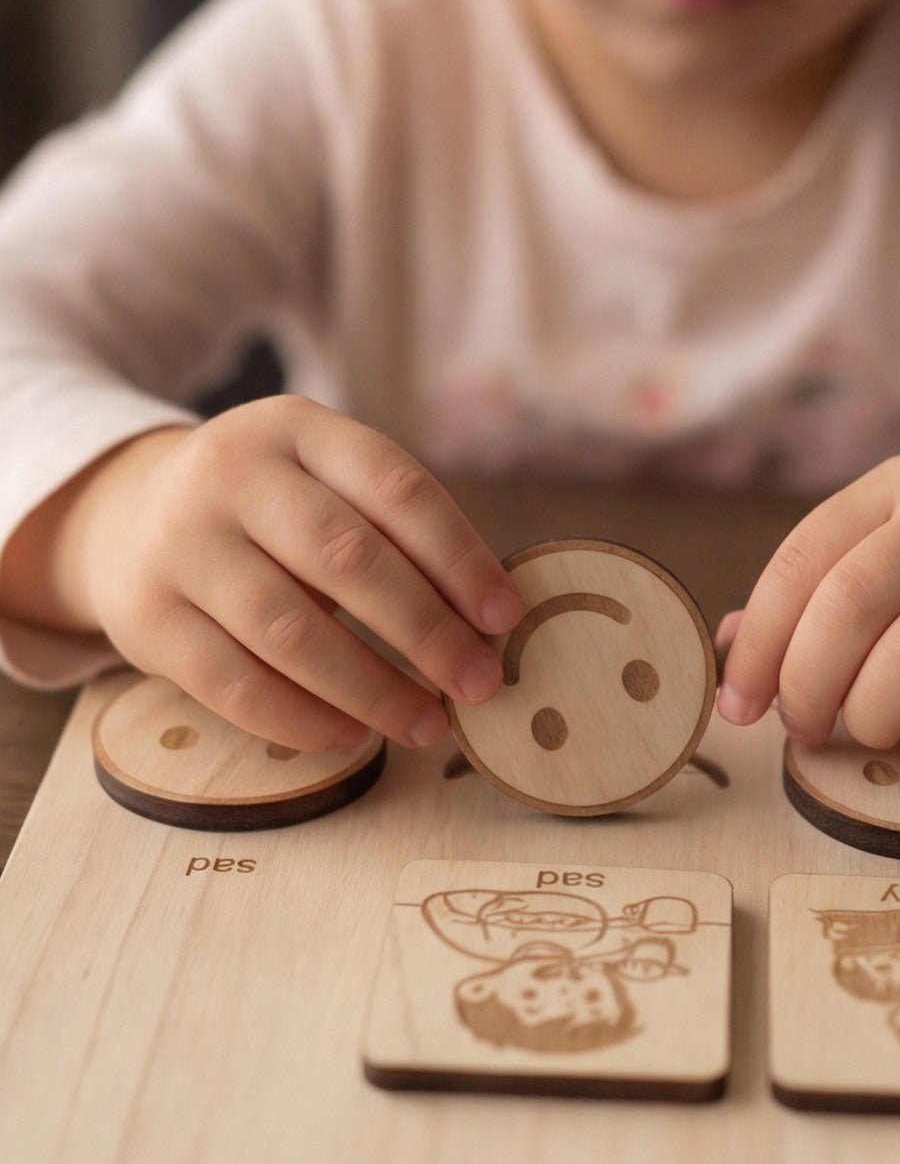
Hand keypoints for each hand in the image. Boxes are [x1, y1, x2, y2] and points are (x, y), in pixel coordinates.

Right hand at [14, 396, 523, 751]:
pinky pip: (234, 685)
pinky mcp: (146, 618)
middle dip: (427, 632)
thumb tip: (484, 625)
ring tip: (425, 723)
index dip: (460, 557)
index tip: (505, 617)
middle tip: (478, 683)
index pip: (396, 488)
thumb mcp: (323, 483)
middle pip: (347, 559)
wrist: (130, 518)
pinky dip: (303, 720)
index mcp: (296, 428)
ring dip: (372, 689)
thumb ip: (391, 533)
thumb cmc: (269, 511)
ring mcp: (180, 545)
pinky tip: (351, 735)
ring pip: (291, 631)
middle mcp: (231, 474)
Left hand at [716, 454, 899, 763]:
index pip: (801, 561)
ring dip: (872, 717)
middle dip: (806, 688)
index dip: (757, 645)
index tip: (738, 705)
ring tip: (873, 730)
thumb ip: (815, 591)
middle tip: (804, 729)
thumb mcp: (898, 547)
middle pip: (848, 608)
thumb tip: (726, 649)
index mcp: (899, 487)